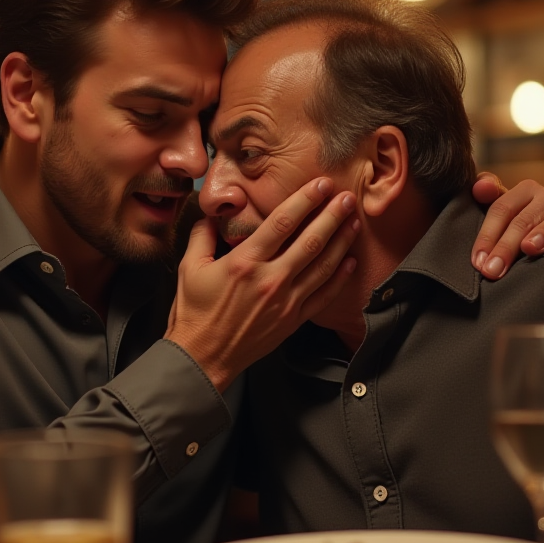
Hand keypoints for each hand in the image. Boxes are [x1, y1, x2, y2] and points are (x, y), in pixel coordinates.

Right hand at [166, 178, 359, 391]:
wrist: (202, 358)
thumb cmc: (193, 313)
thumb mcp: (189, 268)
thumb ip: (203, 236)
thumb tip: (212, 213)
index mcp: (244, 262)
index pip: (282, 223)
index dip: (305, 200)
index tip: (320, 185)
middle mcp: (270, 280)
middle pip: (311, 241)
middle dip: (332, 216)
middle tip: (348, 197)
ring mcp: (285, 302)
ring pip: (323, 266)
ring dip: (341, 242)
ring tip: (354, 222)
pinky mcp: (293, 321)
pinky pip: (323, 296)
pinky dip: (340, 278)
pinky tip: (350, 262)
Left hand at [469, 173, 543, 279]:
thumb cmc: (521, 226)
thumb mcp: (503, 215)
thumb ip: (488, 199)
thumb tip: (478, 187)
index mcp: (522, 191)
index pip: (501, 209)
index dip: (487, 235)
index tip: (478, 262)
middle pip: (524, 218)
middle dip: (506, 246)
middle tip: (493, 271)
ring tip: (530, 249)